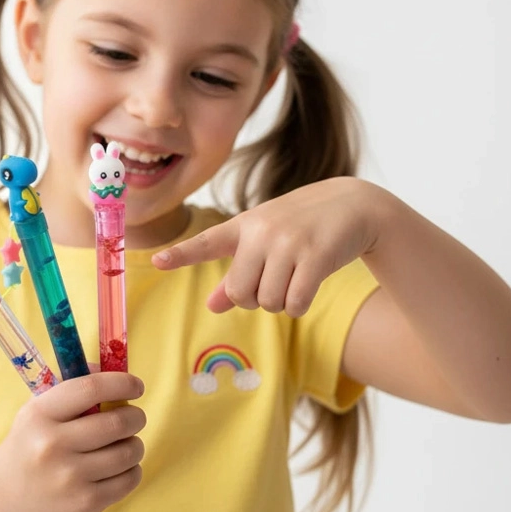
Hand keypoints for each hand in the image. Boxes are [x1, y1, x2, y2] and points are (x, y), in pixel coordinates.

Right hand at [0, 370, 145, 511]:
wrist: (4, 497)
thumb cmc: (30, 443)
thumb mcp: (38, 409)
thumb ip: (74, 385)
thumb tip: (112, 369)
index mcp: (41, 414)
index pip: (90, 389)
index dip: (121, 383)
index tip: (136, 385)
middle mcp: (52, 445)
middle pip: (117, 423)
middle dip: (135, 416)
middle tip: (134, 417)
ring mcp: (69, 477)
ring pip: (128, 452)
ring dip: (135, 443)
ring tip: (125, 443)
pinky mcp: (84, 503)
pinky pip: (129, 479)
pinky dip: (133, 469)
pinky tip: (120, 467)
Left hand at [152, 176, 385, 315]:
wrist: (354, 205)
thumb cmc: (302, 227)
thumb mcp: (265, 242)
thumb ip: (236, 275)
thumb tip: (212, 306)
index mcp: (244, 227)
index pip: (207, 243)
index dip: (181, 254)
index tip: (157, 261)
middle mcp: (261, 232)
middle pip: (240, 294)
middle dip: (256, 299)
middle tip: (275, 281)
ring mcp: (288, 243)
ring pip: (268, 302)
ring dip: (282, 303)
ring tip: (295, 278)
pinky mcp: (315, 256)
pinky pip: (295, 304)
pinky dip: (300, 305)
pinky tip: (309, 285)